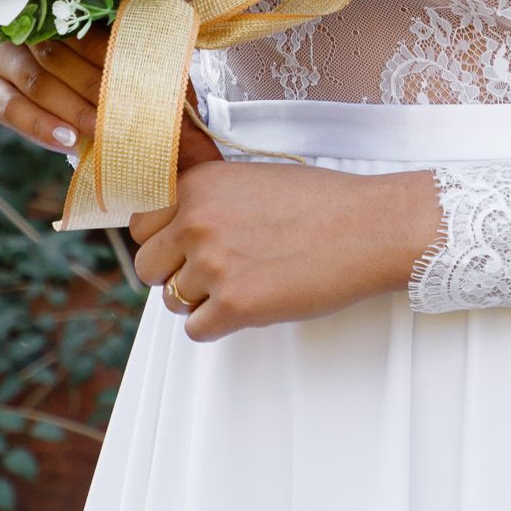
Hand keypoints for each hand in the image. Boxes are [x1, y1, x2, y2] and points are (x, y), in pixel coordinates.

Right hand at [0, 31, 221, 175]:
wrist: (94, 90)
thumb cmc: (118, 52)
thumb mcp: (137, 29)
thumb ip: (158, 9)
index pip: (77, 19)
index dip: (105, 46)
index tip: (135, 67)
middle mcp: (25, 21)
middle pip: (56, 52)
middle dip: (91, 85)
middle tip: (123, 111)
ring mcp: (3, 53)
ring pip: (33, 81)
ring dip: (69, 109)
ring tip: (99, 130)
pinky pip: (7, 108)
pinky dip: (39, 126)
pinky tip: (67, 142)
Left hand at [126, 157, 445, 341]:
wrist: (369, 228)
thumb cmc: (321, 203)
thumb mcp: (251, 180)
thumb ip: (207, 200)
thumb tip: (174, 229)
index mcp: (198, 185)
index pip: (141, 223)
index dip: (163, 239)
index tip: (186, 246)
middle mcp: (196, 221)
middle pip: (147, 266)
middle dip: (175, 274)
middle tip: (214, 273)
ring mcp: (213, 264)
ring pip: (171, 301)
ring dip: (198, 301)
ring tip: (240, 286)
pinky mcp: (235, 305)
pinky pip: (196, 330)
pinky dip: (217, 326)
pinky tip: (251, 306)